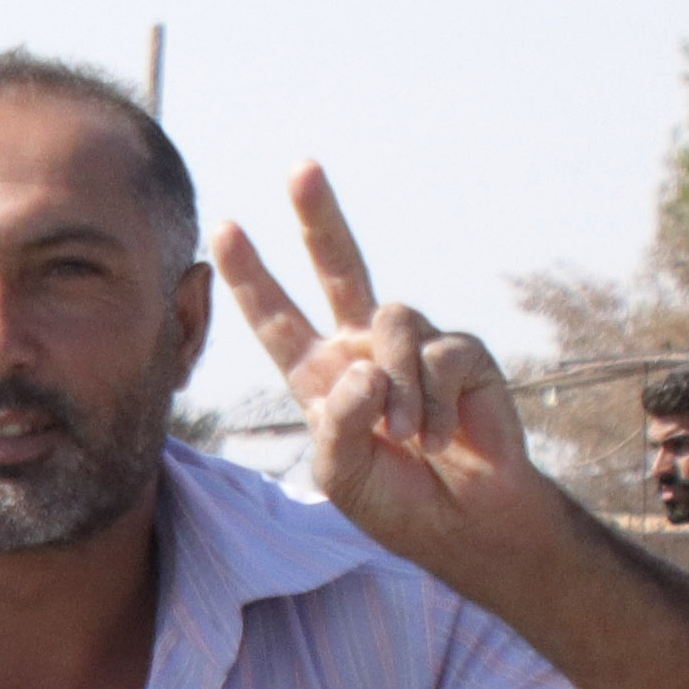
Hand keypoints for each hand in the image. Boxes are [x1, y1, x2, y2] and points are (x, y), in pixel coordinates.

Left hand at [213, 165, 570, 593]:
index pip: (277, 319)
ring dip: (397, 387)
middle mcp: (364, 349)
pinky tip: (441, 437)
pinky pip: (439, 354)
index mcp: (320, 375)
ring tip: (408, 439)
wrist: (465, 522)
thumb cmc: (395, 500)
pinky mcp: (463, 354)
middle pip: (340, 267)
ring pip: (392, 322)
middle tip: (301, 167)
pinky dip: (433, 402)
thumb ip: (336, 423)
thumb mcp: (341, 474)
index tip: (223, 229)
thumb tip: (362, 366)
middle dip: (319, 217)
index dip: (251, 277)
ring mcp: (414, 346)